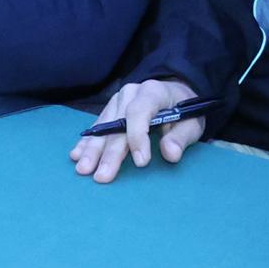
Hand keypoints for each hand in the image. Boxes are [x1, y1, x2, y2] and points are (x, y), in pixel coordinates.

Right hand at [70, 77, 204, 183]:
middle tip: (103, 176)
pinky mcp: (110, 109)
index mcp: (153, 92)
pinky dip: (87, 142)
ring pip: (103, 126)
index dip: (138, 136)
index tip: (141, 162)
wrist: (174, 93)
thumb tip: (171, 154)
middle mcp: (131, 93)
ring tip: (83, 169)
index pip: (139, 112)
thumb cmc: (183, 111)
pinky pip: (97, 126)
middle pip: (117, 123)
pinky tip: (76, 155)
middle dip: (110, 152)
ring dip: (92, 149)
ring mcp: (117, 101)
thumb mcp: (192, 123)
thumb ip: (181, 138)